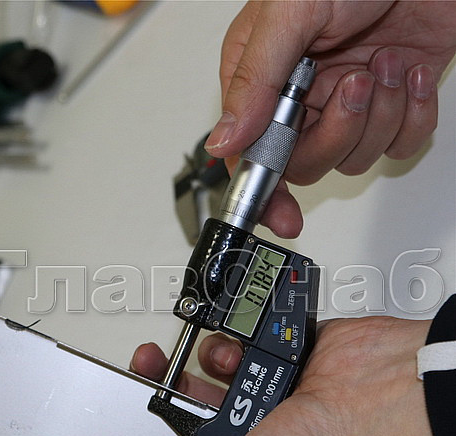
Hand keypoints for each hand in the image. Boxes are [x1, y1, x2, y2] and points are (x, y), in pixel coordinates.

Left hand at [78, 316, 449, 435]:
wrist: (371, 398)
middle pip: (177, 421)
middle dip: (150, 394)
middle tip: (137, 376)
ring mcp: (258, 402)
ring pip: (198, 377)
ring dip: (186, 364)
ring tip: (183, 362)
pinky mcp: (270, 362)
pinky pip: (228, 345)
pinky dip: (224, 342)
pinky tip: (230, 350)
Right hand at [204, 1, 455, 237]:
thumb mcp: (290, 15)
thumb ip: (255, 81)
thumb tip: (223, 140)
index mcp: (262, 76)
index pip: (248, 151)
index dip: (263, 189)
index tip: (281, 214)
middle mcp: (301, 94)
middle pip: (304, 162)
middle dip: (337, 134)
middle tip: (351, 87)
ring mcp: (347, 100)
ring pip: (354, 157)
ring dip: (379, 115)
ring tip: (383, 64)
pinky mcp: (391, 101)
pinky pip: (399, 143)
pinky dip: (412, 115)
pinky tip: (408, 72)